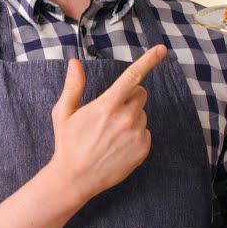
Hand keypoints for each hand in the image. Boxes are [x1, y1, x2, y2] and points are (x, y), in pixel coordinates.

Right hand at [47, 45, 167, 200]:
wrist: (75, 178)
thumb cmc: (68, 143)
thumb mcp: (64, 113)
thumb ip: (73, 86)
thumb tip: (75, 63)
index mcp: (107, 106)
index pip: (132, 77)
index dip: (148, 60)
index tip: (161, 49)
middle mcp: (126, 118)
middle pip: (140, 93)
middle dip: (129, 97)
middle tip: (110, 112)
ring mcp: (137, 134)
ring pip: (142, 113)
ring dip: (131, 117)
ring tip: (110, 133)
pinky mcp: (143, 148)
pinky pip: (145, 132)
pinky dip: (135, 135)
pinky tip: (117, 145)